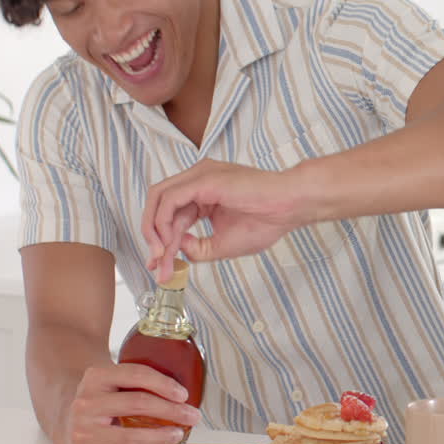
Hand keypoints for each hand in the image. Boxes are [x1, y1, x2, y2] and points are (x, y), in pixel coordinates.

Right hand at [62, 363, 200, 443]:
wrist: (64, 418)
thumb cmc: (99, 399)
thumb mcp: (113, 380)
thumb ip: (140, 381)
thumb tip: (183, 393)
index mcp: (96, 377)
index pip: (136, 375)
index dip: (164, 384)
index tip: (183, 394)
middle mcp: (86, 403)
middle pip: (138, 404)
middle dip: (172, 411)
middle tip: (190, 415)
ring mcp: (83, 432)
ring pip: (132, 438)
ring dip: (161, 437)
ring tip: (177, 434)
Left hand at [142, 159, 307, 281]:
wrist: (289, 207)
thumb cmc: (267, 221)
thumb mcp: (223, 244)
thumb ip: (198, 248)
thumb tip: (177, 248)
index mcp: (204, 192)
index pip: (172, 215)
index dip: (163, 243)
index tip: (161, 267)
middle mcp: (198, 179)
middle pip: (161, 207)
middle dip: (155, 240)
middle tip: (158, 267)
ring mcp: (200, 176)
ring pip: (159, 199)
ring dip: (154, 231)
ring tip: (162, 257)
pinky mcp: (203, 180)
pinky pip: (169, 199)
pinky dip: (163, 222)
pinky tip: (169, 242)